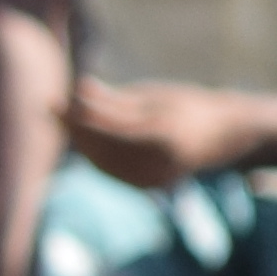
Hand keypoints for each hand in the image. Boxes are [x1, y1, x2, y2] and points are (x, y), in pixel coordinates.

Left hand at [61, 79, 256, 189]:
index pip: (108, 128)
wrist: (224, 136)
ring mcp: (155, 178)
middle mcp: (159, 162)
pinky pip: (112, 171)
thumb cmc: (187, 106)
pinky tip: (82, 136)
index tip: (56, 100)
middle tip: (52, 105)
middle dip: (74, 128)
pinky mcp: (148, 185)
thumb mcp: (152, 96)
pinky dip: (93, 154)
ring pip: (102, 163)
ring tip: (63, 117)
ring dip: (79, 141)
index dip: (78, 115)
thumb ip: (114, 98)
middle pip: (101, 149)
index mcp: (163, 134)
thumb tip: (77, 89)